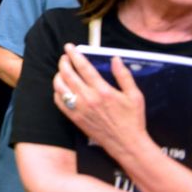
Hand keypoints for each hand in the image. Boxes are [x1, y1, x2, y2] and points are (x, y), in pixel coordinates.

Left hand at [53, 43, 147, 157]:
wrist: (127, 144)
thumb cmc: (133, 119)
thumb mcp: (135, 96)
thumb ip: (124, 76)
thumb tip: (115, 59)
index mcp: (102, 91)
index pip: (83, 67)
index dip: (74, 54)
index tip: (69, 47)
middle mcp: (88, 98)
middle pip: (68, 74)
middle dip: (63, 62)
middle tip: (65, 57)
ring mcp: (79, 109)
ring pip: (60, 87)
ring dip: (58, 75)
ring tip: (62, 70)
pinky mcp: (74, 118)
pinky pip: (59, 101)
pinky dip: (57, 91)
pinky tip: (62, 87)